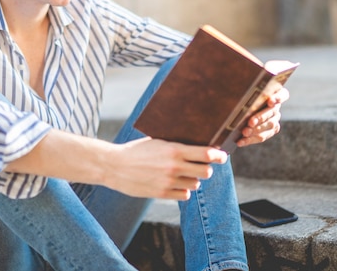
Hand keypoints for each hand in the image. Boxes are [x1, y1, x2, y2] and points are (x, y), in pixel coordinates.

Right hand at [105, 137, 226, 200]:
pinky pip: (184, 195)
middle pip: (205, 172)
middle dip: (206, 169)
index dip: (218, 155)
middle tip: (201, 165)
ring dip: (193, 180)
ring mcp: (168, 182)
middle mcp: (174, 166)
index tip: (222, 156)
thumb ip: (175, 146)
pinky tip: (176, 184)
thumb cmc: (135, 151)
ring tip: (183, 174)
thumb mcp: (156, 142)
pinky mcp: (162, 194)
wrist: (114, 166)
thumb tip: (194, 145)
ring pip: (195, 184)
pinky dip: (183, 190)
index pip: (205, 154)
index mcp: (174, 150)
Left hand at [237, 86, 289, 146]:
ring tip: (244, 133)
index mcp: (275, 93)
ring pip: (268, 126)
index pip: (282, 94)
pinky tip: (240, 141)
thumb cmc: (240, 97)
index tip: (270, 102)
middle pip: (272, 112)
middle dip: (260, 118)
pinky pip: (262, 136)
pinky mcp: (271, 131)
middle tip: (250, 122)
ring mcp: (275, 119)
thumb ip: (244, 92)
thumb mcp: (243, 92)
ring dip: (256, 130)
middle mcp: (277, 106)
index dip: (278, 98)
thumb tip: (233, 91)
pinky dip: (250, 140)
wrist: (240, 110)